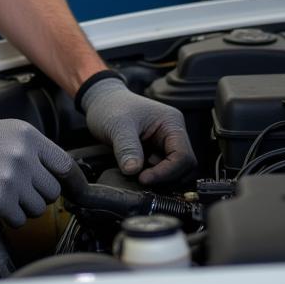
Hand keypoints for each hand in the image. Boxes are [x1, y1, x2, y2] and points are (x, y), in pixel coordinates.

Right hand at [0, 113, 74, 226]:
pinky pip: (18, 219)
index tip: (77, 191)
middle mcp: (23, 156)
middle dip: (39, 195)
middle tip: (22, 190)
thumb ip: (34, 149)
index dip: (73, 182)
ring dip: (24, 207)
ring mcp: (11, 178)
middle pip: (52, 191)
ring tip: (5, 194)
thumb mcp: (9, 133)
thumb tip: (57, 172)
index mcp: (28, 137)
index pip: (64, 164)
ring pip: (36, 208)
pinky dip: (9, 217)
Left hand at [80, 78, 195, 185]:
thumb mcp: (117, 125)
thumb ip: (127, 147)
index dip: (166, 172)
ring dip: (159, 180)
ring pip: (175, 172)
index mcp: (172, 122)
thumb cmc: (110, 107)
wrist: (101, 103)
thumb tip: (133, 171)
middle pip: (183, 167)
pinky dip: (153, 178)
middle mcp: (173, 134)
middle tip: (141, 180)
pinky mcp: (156, 153)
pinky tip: (136, 173)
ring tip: (137, 175)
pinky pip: (162, 172)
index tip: (143, 179)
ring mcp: (166, 144)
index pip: (183, 156)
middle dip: (164, 178)